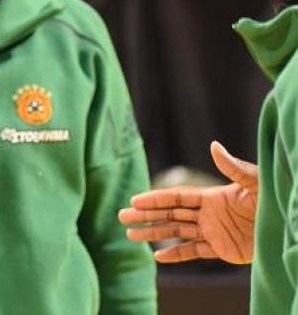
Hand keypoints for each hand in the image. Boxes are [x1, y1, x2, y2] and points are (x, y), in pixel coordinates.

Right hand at [117, 141, 257, 263]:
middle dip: (145, 216)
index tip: (134, 201)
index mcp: (211, 197)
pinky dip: (176, 255)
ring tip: (130, 236)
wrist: (286, 226)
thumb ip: (233, 167)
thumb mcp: (255, 183)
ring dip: (154, 234)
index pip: (176, 198)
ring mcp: (212, 232)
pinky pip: (194, 252)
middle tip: (122, 217)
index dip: (154, 199)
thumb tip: (214, 146)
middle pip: (169, 214)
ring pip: (176, 233)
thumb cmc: (271, 200)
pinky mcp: (221, 250)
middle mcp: (207, 214)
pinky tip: (158, 258)